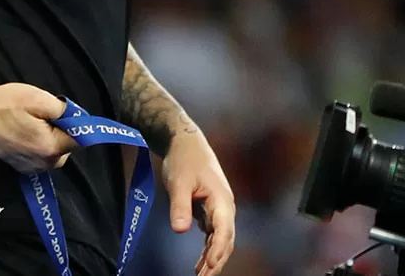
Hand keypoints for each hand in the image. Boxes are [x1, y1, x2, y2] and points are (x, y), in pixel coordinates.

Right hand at [0, 82, 78, 173]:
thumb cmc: (5, 104)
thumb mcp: (38, 98)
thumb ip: (64, 110)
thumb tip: (80, 118)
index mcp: (51, 147)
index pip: (81, 140)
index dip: (76, 123)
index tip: (64, 112)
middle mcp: (43, 163)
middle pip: (67, 148)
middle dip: (62, 132)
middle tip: (43, 115)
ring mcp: (30, 167)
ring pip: (53, 154)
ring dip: (50, 139)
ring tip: (31, 122)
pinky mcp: (19, 166)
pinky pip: (39, 157)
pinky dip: (38, 145)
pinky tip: (23, 131)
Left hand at [161, 127, 234, 275]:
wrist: (185, 142)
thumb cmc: (184, 159)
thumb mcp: (179, 181)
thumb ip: (180, 205)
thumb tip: (181, 230)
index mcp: (222, 200)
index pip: (224, 230)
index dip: (218, 249)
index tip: (210, 264)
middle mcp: (225, 207)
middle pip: (225, 239)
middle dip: (216, 260)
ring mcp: (219, 209)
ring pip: (219, 239)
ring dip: (213, 257)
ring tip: (201, 274)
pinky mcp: (210, 210)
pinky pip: (212, 234)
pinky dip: (208, 248)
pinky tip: (200, 262)